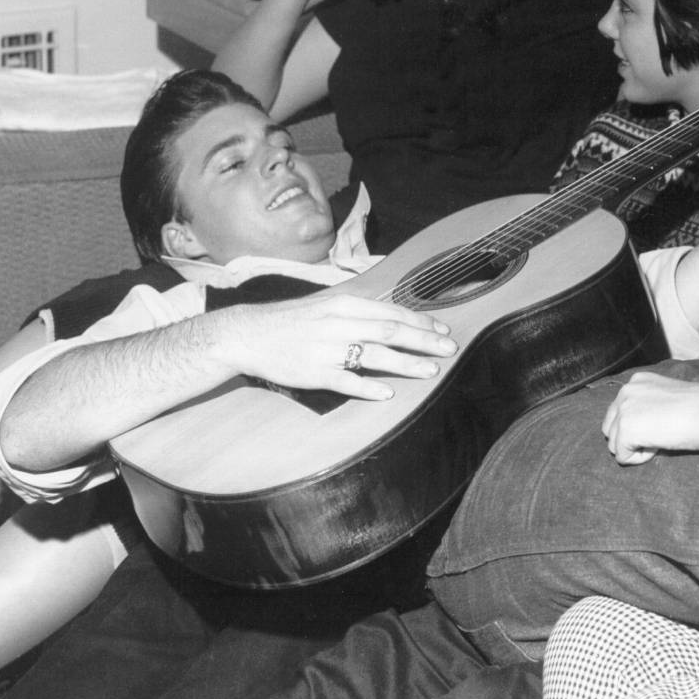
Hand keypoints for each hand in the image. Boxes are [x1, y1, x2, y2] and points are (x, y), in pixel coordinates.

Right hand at [215, 286, 456, 401]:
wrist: (249, 333)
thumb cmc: (291, 320)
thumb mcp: (326, 305)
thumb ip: (358, 312)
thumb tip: (392, 317)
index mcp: (344, 305)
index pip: (391, 312)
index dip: (421, 322)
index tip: (443, 329)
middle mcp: (339, 324)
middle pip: (390, 332)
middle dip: (424, 341)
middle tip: (450, 349)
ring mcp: (327, 350)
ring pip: (375, 356)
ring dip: (406, 364)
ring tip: (431, 371)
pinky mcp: (314, 373)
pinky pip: (346, 382)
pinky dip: (368, 388)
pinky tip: (387, 393)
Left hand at [600, 373, 698, 464]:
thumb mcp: (668, 400)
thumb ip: (648, 408)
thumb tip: (638, 432)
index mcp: (637, 381)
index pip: (620, 412)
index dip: (640, 427)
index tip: (664, 424)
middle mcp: (625, 391)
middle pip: (611, 429)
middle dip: (631, 439)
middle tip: (660, 435)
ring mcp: (624, 409)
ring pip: (614, 445)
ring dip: (636, 449)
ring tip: (662, 439)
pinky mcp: (626, 429)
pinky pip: (622, 457)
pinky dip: (639, 459)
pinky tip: (659, 446)